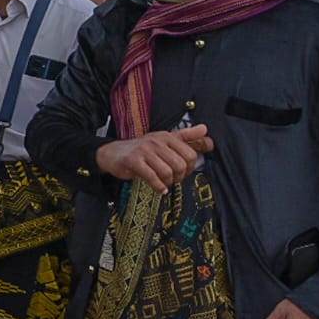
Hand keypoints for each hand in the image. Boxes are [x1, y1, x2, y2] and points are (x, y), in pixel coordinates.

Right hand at [95, 125, 214, 193]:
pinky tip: (159, 189)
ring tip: (164, 184)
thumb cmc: (141, 149)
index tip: (182, 172)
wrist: (113, 153)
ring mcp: (144, 151)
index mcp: (167, 136)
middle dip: (179, 177)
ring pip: (167, 172)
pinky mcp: (134, 161)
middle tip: (172, 180)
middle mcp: (157, 141)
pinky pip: (152, 177)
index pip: (190, 154)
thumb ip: (186, 135)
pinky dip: (158, 187)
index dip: (190, 168)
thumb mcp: (164, 140)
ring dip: (168, 183)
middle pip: (180, 165)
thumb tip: (205, 129)